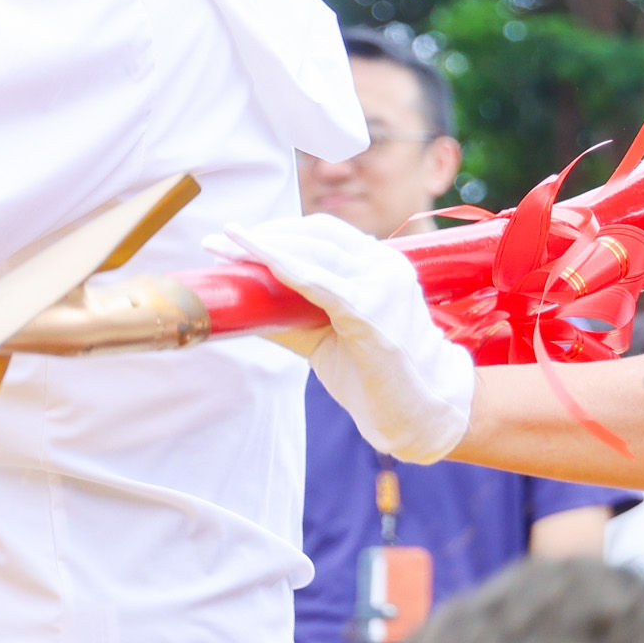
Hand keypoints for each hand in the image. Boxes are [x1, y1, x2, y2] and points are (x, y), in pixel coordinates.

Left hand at [215, 214, 474, 461]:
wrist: (425, 412)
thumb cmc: (377, 375)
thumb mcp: (329, 337)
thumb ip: (292, 316)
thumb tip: (241, 305)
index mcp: (378, 265)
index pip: (322, 235)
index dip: (275, 229)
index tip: (231, 235)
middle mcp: (383, 267)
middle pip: (314, 235)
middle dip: (262, 234)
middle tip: (218, 241)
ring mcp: (382, 288)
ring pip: (315, 253)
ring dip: (266, 247)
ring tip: (227, 249)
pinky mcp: (372, 317)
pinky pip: (322, 285)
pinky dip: (286, 269)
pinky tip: (259, 262)